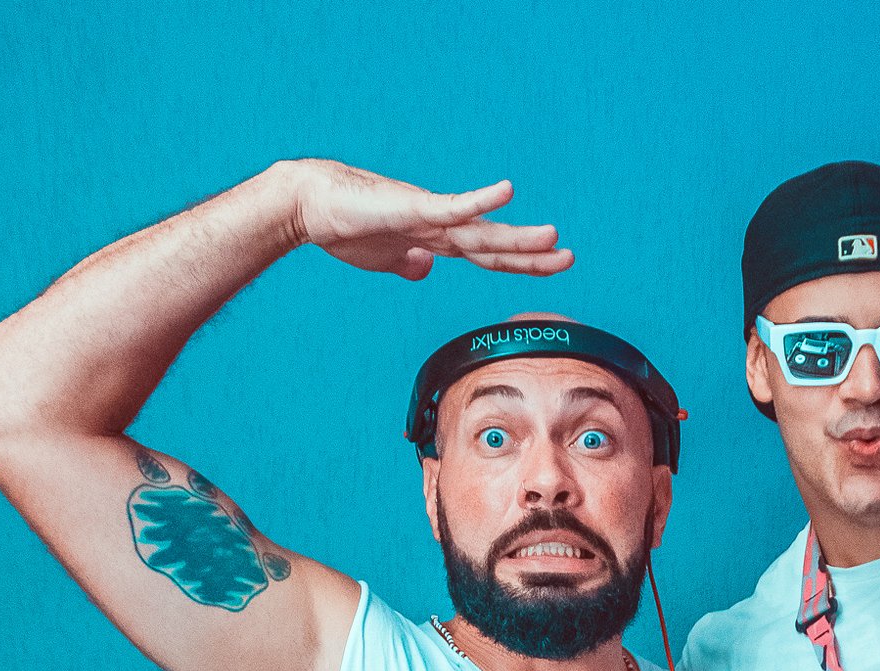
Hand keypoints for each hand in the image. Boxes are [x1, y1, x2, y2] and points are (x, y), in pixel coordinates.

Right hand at [289, 159, 573, 282]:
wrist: (308, 205)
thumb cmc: (342, 228)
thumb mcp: (383, 259)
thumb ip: (406, 265)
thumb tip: (424, 271)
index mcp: (436, 241)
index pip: (488, 256)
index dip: (519, 263)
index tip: (551, 267)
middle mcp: (440, 226)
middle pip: (494, 244)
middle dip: (532, 254)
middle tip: (570, 258)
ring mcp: (428, 215)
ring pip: (482, 230)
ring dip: (517, 236)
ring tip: (553, 237)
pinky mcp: (411, 207)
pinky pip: (451, 205)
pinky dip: (480, 201)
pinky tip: (506, 191)